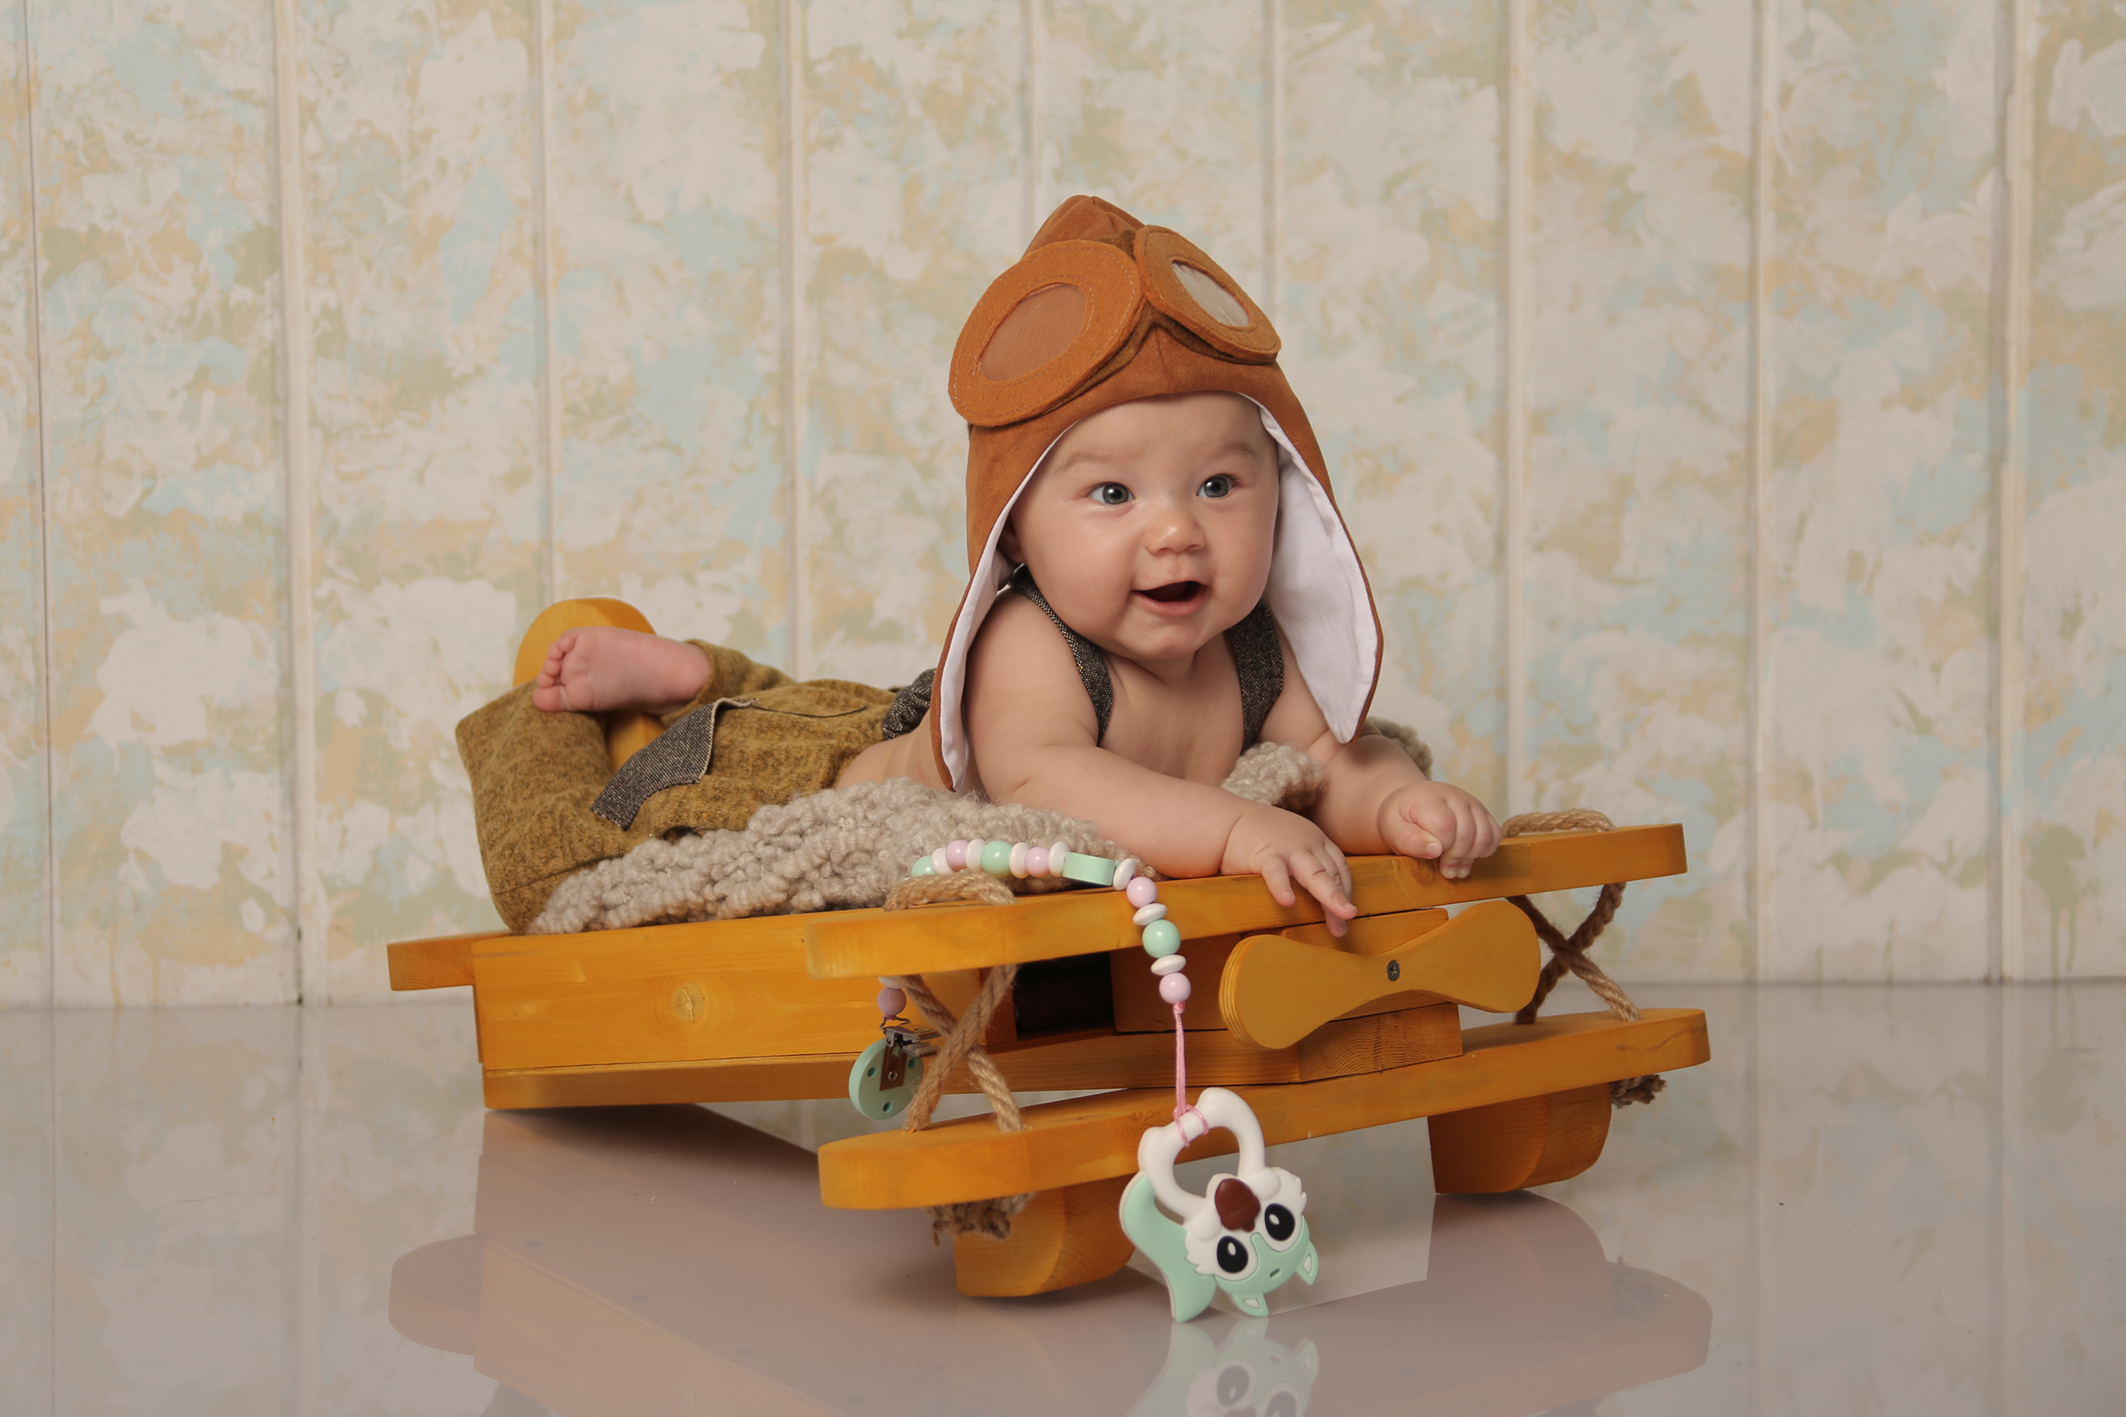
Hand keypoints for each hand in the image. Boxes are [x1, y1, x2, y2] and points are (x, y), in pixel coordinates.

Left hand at [532, 627, 708, 714]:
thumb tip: (536, 700)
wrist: (655, 673)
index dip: (543, 689)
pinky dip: (559, 642)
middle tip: (550, 677)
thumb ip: (562, 701)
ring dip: (550, 659)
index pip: (549, 689)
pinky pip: (567, 637)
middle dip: (545, 675)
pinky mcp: (589, 638)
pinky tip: (562, 649)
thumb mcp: (590, 701)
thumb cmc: (631, 691)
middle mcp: (578, 672)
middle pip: (549, 671)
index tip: (546, 690)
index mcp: (578, 691)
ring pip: (555, 653)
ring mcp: (582, 654)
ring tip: (555, 665)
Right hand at [1222, 802, 1358, 935]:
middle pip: (1332, 874)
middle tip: (1347, 921)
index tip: (1347, 911)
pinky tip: (1288, 902)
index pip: (1340, 867)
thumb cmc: (1260, 836)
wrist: (1228, 820)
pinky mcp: (1264, 855)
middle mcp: (1308, 842)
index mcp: (1316, 839)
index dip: (1346, 890)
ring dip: (1330, 896)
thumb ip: (1308, 861)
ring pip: (1315, 875)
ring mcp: (1287, 848)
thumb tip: (1324, 891)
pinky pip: (1276, 873)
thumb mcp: (1292, 842)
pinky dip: (1282, 887)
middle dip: (1341, 901)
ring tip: (1339, 917)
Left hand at [1378, 781, 1500, 879]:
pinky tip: (1467, 857)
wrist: (1409, 805)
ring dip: (1471, 857)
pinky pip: (1495, 834)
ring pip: (1485, 834)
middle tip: (1445, 871)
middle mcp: (1454, 795)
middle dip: (1456, 857)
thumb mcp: (1391, 829)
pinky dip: (1485, 850)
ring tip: (1455, 868)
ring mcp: (1471, 802)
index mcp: (1429, 796)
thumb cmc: (1400, 820)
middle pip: (1467, 832)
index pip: (1445, 825)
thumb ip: (1408, 839)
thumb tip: (1435, 850)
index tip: (1432, 856)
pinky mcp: (1482, 812)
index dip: (1441, 847)